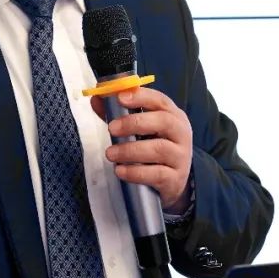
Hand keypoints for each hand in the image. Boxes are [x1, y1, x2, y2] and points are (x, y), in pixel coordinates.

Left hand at [90, 86, 192, 213]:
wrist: (172, 181)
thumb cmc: (153, 146)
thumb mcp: (140, 129)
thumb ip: (118, 113)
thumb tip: (97, 98)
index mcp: (173, 115)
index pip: (160, 100)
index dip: (141, 97)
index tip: (120, 97)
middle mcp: (181, 134)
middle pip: (163, 121)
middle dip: (134, 123)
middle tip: (111, 128)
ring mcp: (181, 157)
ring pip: (159, 149)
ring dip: (130, 150)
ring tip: (110, 154)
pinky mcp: (175, 178)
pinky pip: (156, 174)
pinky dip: (135, 172)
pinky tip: (120, 170)